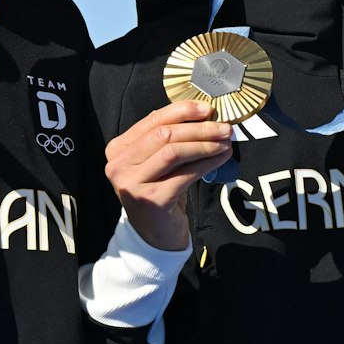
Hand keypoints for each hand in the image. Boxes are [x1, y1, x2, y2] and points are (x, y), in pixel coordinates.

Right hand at [105, 101, 232, 250]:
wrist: (155, 235)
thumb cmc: (160, 191)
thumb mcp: (157, 162)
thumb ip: (169, 138)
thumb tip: (203, 113)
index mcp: (118, 149)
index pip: (153, 120)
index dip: (183, 111)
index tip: (208, 109)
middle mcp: (119, 165)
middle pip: (164, 134)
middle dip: (199, 128)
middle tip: (225, 128)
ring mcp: (132, 183)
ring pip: (174, 151)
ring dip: (204, 144)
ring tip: (225, 142)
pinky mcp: (151, 199)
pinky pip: (185, 174)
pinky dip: (207, 163)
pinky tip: (221, 159)